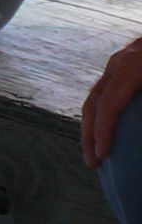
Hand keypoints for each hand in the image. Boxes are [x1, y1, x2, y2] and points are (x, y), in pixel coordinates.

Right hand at [84, 38, 141, 166]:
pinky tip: (113, 132)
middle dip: (90, 134)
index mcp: (133, 66)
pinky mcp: (128, 62)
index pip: (109, 103)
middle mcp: (121, 60)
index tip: (103, 158)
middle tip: (93, 164)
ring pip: (96, 95)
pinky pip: (108, 90)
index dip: (103, 131)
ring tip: (96, 153)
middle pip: (94, 100)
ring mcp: (121, 59)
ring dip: (93, 125)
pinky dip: (104, 113)